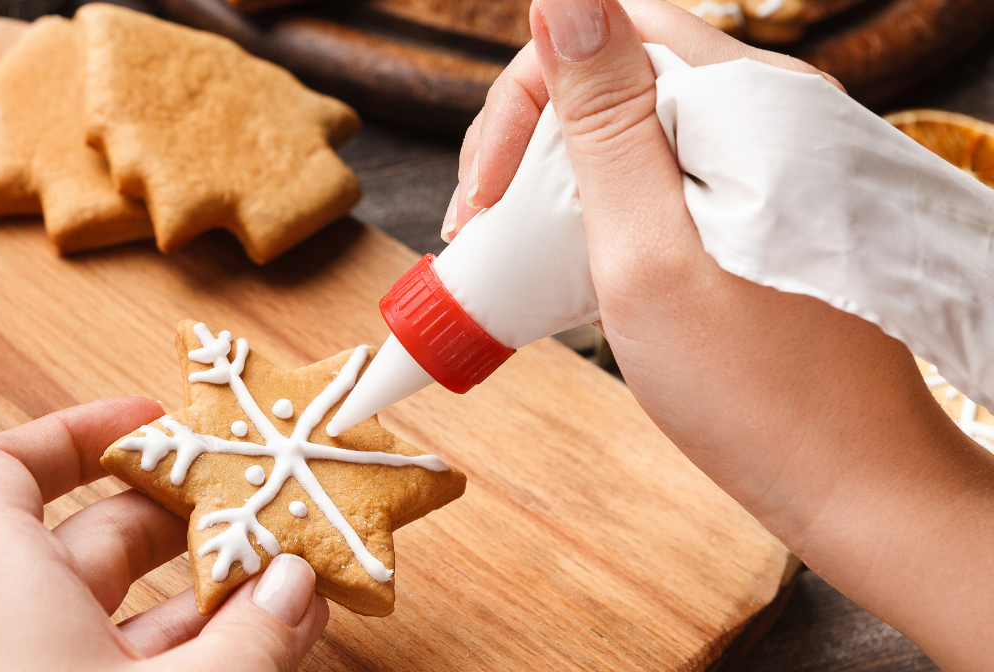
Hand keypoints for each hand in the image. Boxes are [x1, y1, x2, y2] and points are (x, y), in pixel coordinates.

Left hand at [0, 397, 328, 671]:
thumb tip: (297, 582)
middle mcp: (8, 626)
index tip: (151, 419)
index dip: (73, 431)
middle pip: (91, 535)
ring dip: (205, 591)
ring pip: (122, 611)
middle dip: (181, 514)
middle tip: (254, 496)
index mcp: (1, 588)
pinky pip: (131, 663)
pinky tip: (269, 640)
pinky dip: (197, 649)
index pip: (1, 470)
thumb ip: (249, 635)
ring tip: (289, 577)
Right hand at [446, 1, 993, 668]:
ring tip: (510, 255)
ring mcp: (772, 162)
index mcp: (750, 105)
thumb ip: (606, 121)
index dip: (526, 98)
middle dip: (530, 145)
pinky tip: (567, 263)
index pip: (612, 31)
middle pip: (617, 76)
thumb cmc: (755, 390)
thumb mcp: (648, 252)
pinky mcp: (766, 209)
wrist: (856, 484)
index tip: (484, 193)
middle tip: (479, 232)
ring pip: (634, 129)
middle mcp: (770, 114)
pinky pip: (665, 175)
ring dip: (557, 181)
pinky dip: (603, 209)